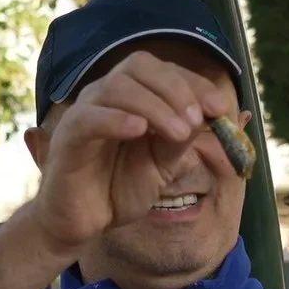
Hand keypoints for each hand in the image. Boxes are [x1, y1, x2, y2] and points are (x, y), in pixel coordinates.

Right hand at [32, 49, 233, 250]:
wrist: (86, 222)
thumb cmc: (119, 187)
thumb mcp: (162, 163)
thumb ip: (181, 138)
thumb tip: (210, 114)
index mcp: (130, 96)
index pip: (162, 70)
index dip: (194, 83)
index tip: (220, 108)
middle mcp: (105, 95)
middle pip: (139, 66)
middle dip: (176, 89)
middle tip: (198, 120)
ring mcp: (85, 113)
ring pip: (118, 88)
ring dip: (155, 106)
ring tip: (179, 133)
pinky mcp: (69, 138)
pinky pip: (90, 119)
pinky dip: (117, 120)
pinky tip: (140, 130)